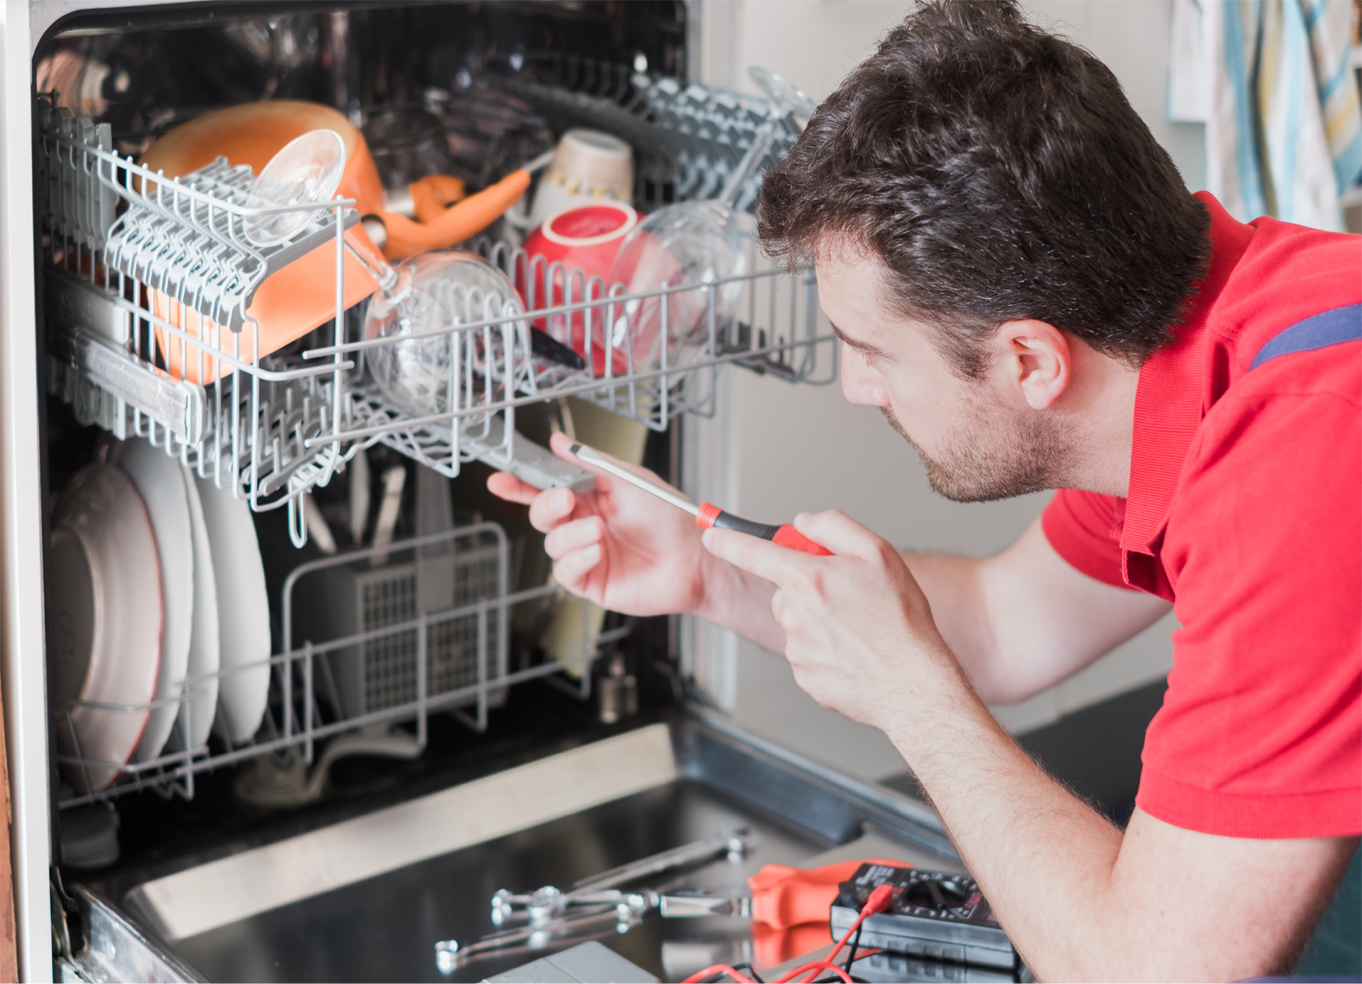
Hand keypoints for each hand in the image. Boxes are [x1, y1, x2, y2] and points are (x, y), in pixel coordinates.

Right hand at [486, 431, 708, 616]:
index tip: (501, 477)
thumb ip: (592, 461)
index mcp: (590, 496)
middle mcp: (583, 524)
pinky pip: (565, 571)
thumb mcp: (631, 479)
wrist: (694, 559)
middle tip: (564, 500)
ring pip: (552, 543)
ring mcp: (585, 553)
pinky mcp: (591, 581)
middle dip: (545, 505)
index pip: (546, 486)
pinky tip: (597, 551)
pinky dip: (577, 558)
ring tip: (599, 530)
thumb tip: (559, 442)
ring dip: (571, 534)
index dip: (520, 482)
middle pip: (541, 514)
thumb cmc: (671, 519)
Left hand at [702, 509, 959, 730]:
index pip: (751, 552)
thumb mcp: (879, 553)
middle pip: (783, 588)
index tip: (712, 534)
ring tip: (857, 627)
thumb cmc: (901, 620)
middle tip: (847, 595)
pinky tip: (853, 650)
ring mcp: (796, 648)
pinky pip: (805, 651)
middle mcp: (795, 613)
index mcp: (808, 579)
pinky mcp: (803, 676)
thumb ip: (834, 527)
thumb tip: (804, 522)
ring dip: (817, 619)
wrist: (913, 683)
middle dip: (807, 586)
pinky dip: (824, 649)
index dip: (727, 540)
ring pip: (794, 621)